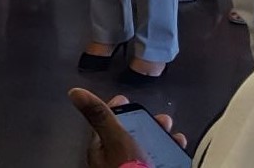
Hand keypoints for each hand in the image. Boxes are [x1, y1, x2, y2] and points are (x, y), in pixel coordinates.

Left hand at [70, 88, 185, 167]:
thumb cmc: (125, 166)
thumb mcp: (114, 137)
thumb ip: (100, 116)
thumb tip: (75, 92)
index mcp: (101, 147)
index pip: (107, 122)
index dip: (117, 109)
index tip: (126, 99)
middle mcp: (115, 157)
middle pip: (131, 135)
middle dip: (147, 123)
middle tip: (163, 118)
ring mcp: (132, 166)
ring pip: (147, 147)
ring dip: (162, 138)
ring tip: (176, 135)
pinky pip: (159, 160)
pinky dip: (169, 152)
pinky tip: (178, 148)